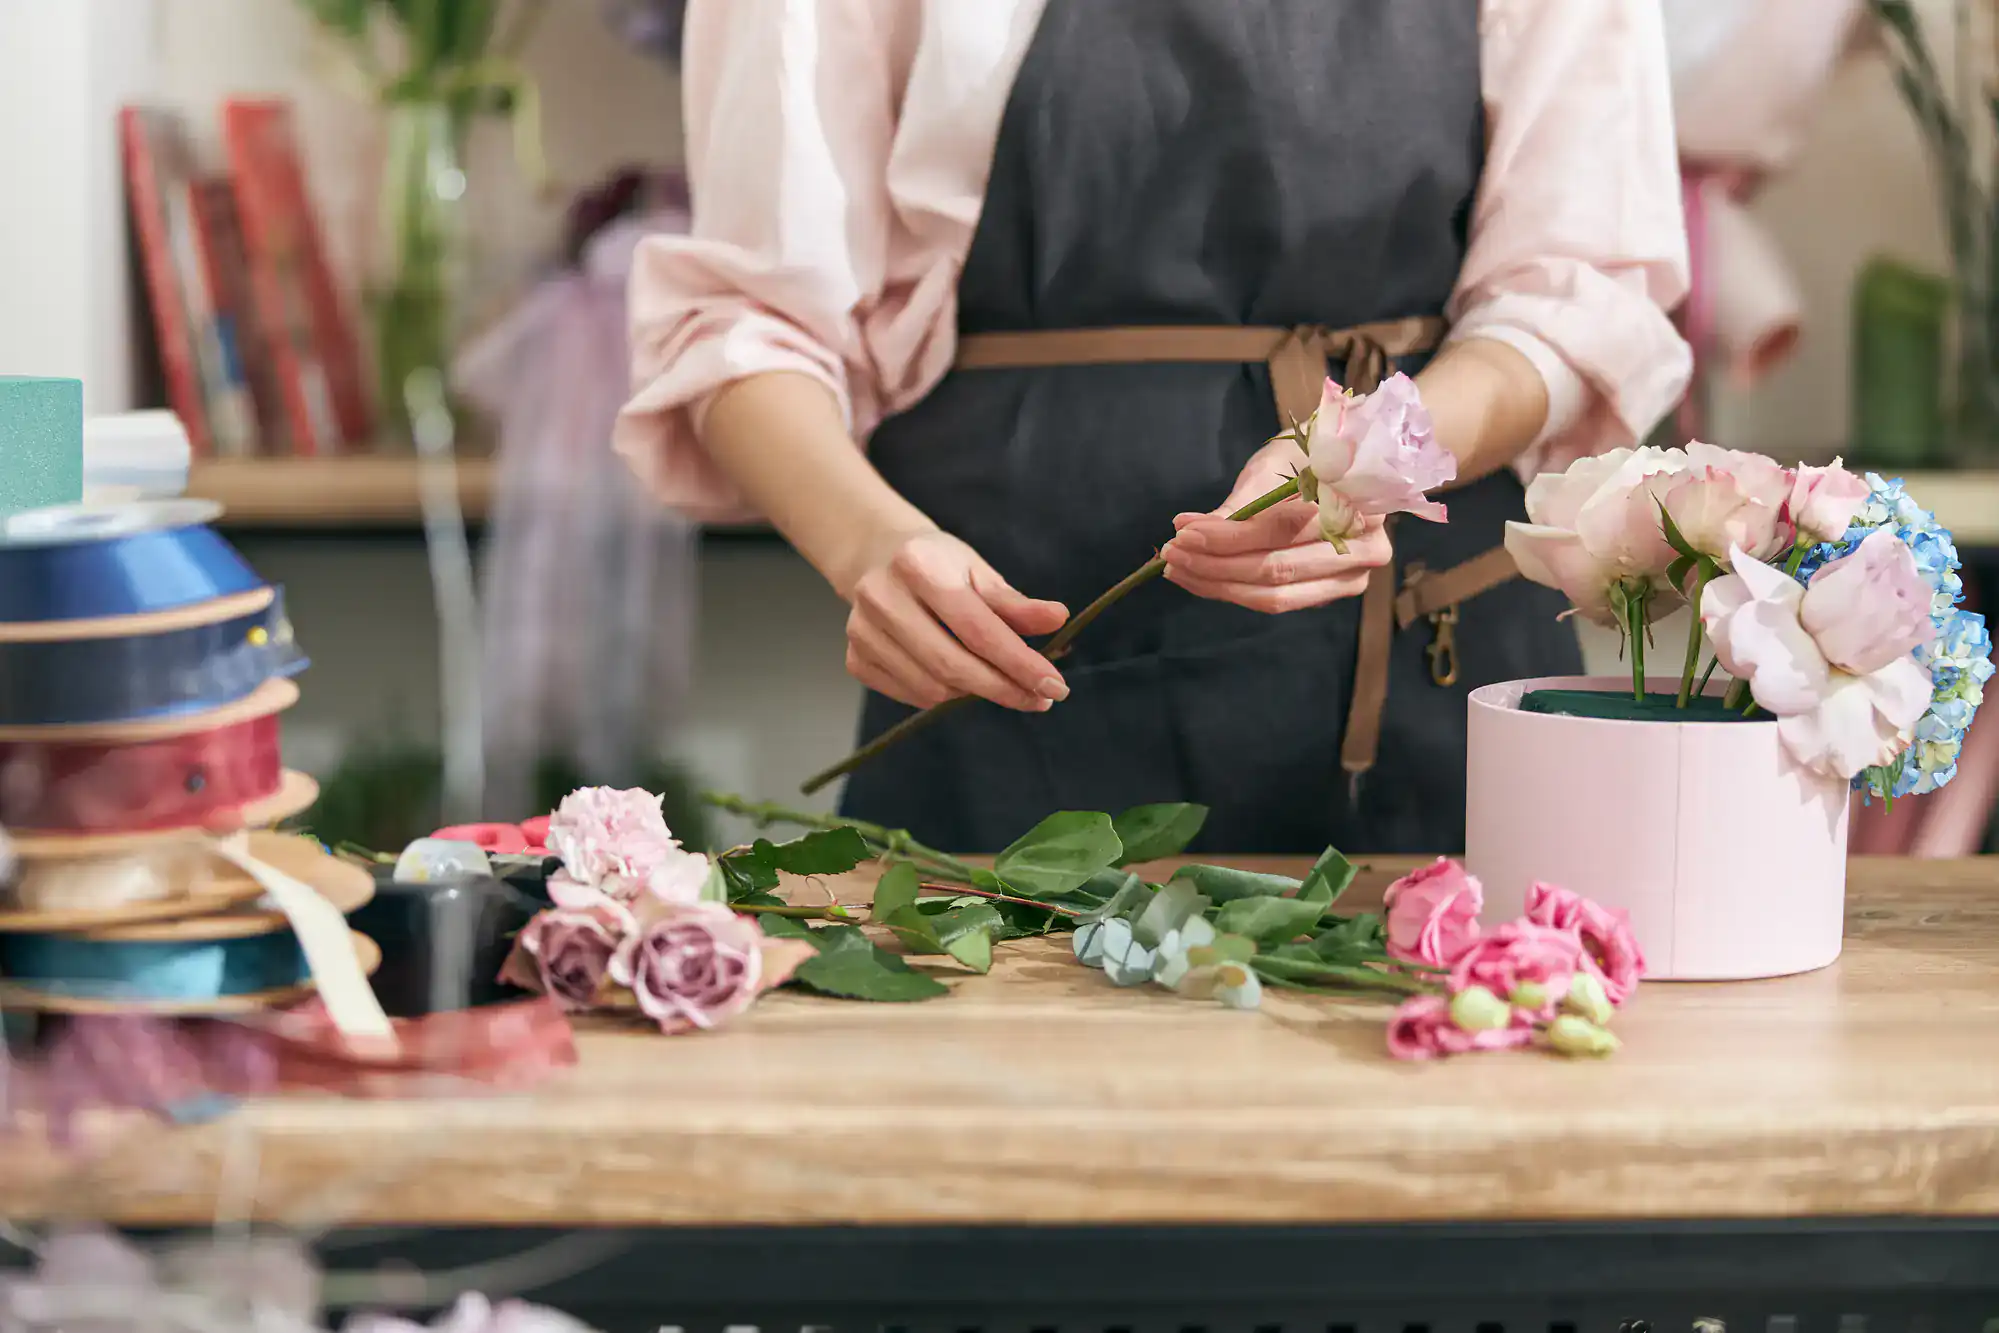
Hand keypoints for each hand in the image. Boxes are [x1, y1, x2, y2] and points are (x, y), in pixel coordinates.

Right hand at [845, 530, 1071, 710]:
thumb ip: (1017, 604)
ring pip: (930, 688)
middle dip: (1002, 689)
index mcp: (918, 565)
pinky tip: (957, 681)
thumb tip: (1058, 620)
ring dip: (973, 694)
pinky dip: (941, 696)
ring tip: (998, 683)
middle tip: (1038, 699)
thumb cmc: (938, 565)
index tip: (1054, 687)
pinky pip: (909, 695)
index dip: (1019, 663)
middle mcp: (882, 597)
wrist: (878, 558)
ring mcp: (862, 631)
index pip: (978, 628)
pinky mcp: (854, 658)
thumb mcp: (979, 573)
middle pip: (951, 665)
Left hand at [1160, 437, 1392, 612]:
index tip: (1182, 529)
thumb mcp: (1271, 470)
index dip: (1229, 535)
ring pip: (1273, 595)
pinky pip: (1275, 601)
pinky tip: (1199, 577)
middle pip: (1277, 569)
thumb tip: (1187, 530)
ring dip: (1217, 584)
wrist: (1338, 471)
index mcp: (1361, 504)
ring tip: (1177, 567)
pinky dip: (1231, 591)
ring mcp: (1351, 578)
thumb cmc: (1303, 460)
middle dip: (1215, 564)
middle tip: (1171, 552)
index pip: (1284, 529)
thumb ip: (1238, 507)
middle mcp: (1367, 549)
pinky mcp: (1329, 594)